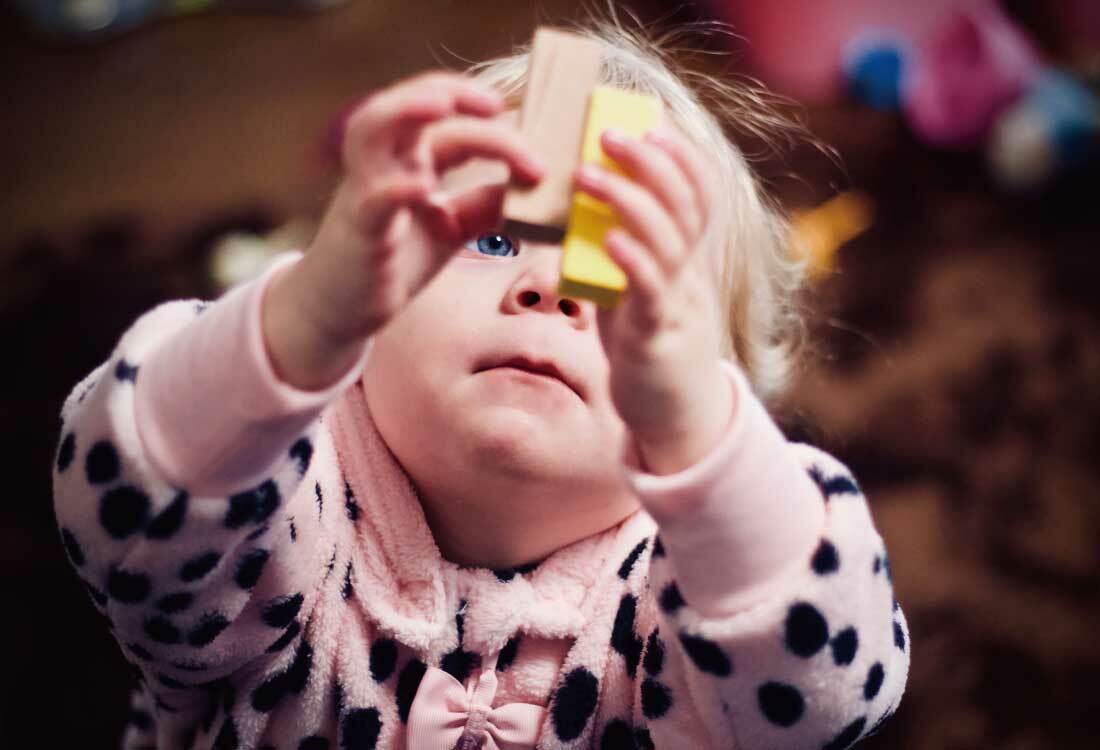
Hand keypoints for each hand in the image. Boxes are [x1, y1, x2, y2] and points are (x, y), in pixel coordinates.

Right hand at [264, 73, 543, 387]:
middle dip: (447, 90)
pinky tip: (424, 187)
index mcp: (408, 159)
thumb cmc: (396, 259)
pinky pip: (372, 199)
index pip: (446, 120)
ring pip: (370, 130)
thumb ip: (486, 204)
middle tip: (494, 104)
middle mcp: (383, 164)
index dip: (487, 119)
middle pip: (406, 104)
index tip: (528, 139)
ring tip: (443, 105)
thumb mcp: (452, 227)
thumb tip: (534, 187)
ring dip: (405, 110)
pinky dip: (396, 188)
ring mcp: (366, 192)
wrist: (343, 307)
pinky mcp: (359, 230)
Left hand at [573, 126, 733, 475]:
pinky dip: (631, 260)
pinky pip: (649, 292)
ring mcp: (677, 305)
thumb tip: (582, 216)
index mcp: (686, 261)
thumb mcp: (637, 294)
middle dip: (649, 161)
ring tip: (588, 173)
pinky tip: (607, 237)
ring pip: (667, 240)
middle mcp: (689, 276)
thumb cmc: (649, 350)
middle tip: (609, 131)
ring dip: (627, 200)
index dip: (681, 155)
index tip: (651, 122)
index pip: (698, 194)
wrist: (674, 420)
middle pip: (683, 205)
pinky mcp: (657, 338)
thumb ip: (621, 256)